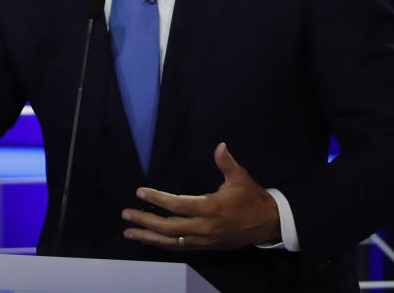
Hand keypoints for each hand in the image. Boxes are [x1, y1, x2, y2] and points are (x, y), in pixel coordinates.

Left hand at [121, 142, 280, 250]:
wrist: (267, 224)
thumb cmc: (251, 198)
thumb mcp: (240, 178)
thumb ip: (226, 163)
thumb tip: (220, 145)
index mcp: (210, 208)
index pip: (177, 205)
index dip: (157, 198)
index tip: (139, 192)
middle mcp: (204, 227)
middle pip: (168, 227)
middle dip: (145, 221)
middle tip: (126, 214)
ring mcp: (204, 240)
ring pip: (170, 242)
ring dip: (148, 237)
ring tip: (129, 232)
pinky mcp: (205, 247)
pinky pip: (179, 248)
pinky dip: (162, 245)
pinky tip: (150, 240)